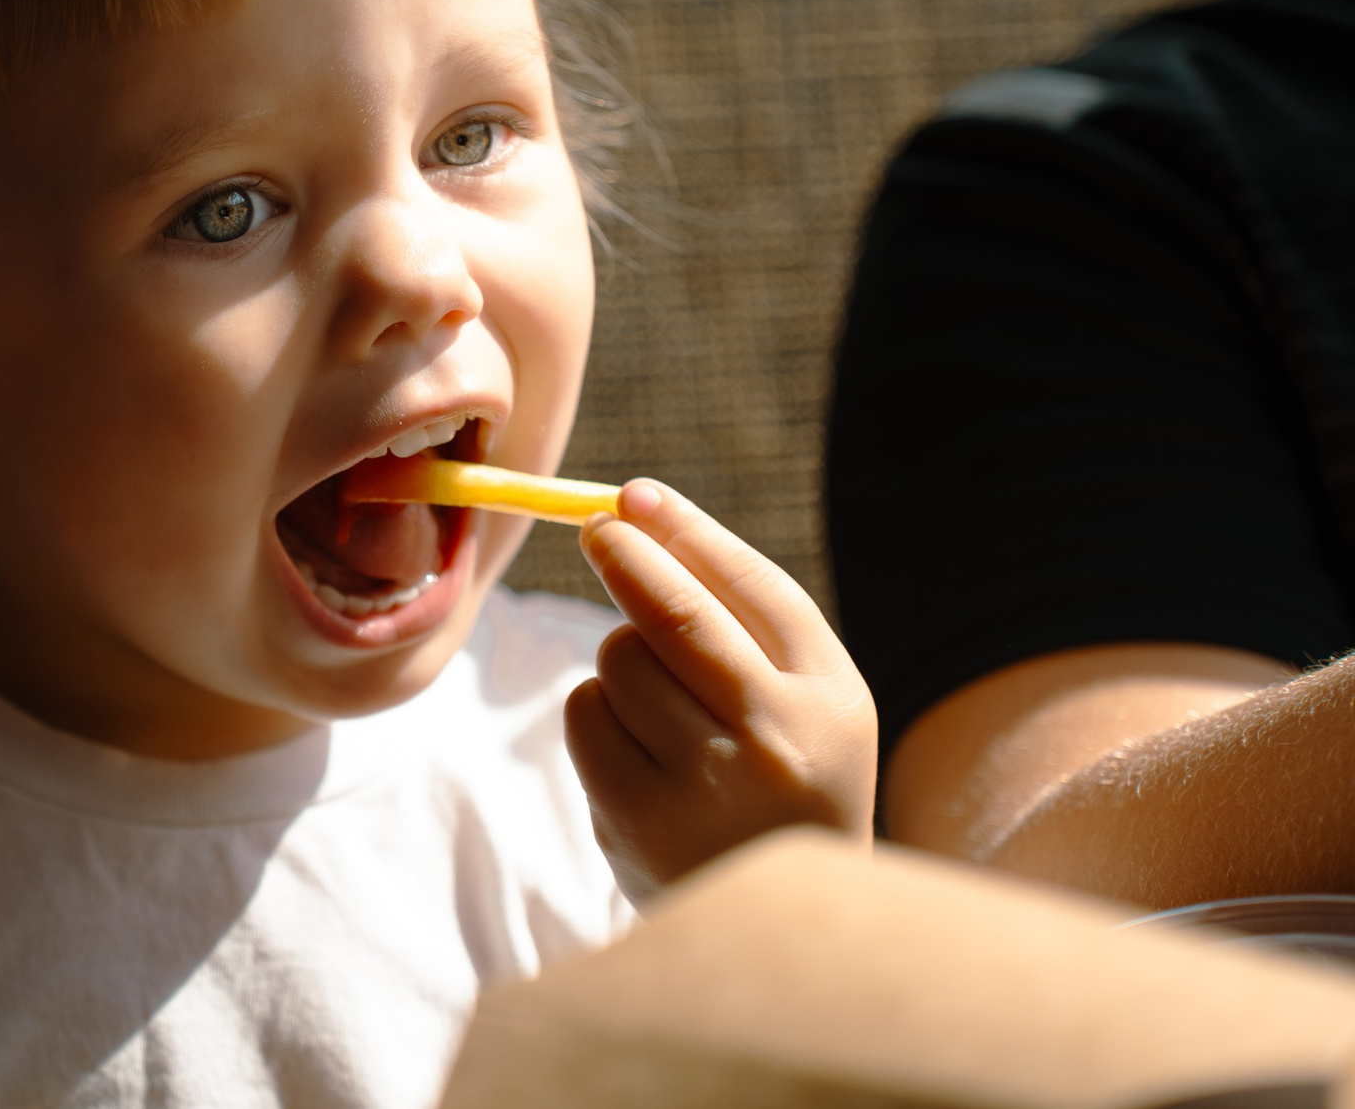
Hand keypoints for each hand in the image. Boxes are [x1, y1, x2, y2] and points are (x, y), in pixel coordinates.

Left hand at [564, 479, 876, 901]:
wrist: (775, 922)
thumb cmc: (784, 771)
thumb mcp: (800, 692)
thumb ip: (736, 602)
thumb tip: (637, 503)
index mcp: (830, 704)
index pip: (747, 592)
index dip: (682, 533)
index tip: (632, 494)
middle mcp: (775, 746)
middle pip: (672, 617)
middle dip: (626, 559)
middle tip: (600, 532)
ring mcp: (702, 789)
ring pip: (617, 662)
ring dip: (621, 658)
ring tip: (662, 701)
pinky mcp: (634, 821)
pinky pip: (585, 716)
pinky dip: (596, 712)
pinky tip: (636, 749)